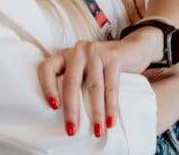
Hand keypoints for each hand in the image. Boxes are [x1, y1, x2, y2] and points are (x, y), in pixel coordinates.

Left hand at [37, 34, 162, 138]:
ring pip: (93, 87)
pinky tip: (110, 120)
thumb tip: (65, 115)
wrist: (132, 48)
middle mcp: (78, 51)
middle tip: (72, 130)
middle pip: (71, 82)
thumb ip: (74, 82)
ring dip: (95, 112)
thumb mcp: (83, 69)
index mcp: (66, 55)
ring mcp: (96, 52)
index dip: (46, 87)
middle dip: (71, 109)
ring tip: (97, 130)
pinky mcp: (114, 57)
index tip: (53, 107)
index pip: (47, 68)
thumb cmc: (102, 66)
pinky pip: (111, 86)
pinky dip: (111, 106)